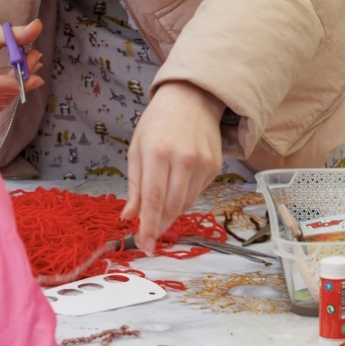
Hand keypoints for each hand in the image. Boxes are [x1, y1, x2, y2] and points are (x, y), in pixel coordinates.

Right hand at [0, 17, 44, 112]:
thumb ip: (16, 33)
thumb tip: (38, 26)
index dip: (21, 81)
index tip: (37, 70)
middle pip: (1, 95)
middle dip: (23, 81)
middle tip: (34, 60)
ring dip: (16, 90)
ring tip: (25, 69)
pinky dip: (5, 96)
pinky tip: (11, 80)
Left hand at [122, 81, 225, 251]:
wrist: (192, 98)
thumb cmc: (157, 123)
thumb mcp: (136, 148)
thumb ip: (134, 185)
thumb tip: (129, 217)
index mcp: (158, 152)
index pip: (153, 199)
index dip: (148, 227)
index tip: (144, 246)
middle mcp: (183, 159)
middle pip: (172, 207)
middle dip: (159, 226)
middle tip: (149, 237)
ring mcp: (203, 163)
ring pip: (186, 204)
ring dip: (171, 213)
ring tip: (160, 208)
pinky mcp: (215, 166)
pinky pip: (198, 193)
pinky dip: (184, 198)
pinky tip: (177, 185)